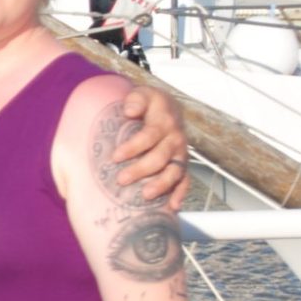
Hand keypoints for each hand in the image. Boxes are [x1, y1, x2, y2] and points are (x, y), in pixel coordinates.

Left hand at [113, 85, 189, 207]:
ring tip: (145, 195)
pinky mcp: (182, 165)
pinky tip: (172, 207)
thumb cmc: (148, 104)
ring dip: (161, 184)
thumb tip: (129, 110)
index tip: (115, 156)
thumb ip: (135, 99)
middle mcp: (175, 138)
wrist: (168, 108)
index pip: (150, 135)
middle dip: (141, 169)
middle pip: (160, 157)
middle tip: (121, 179)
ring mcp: (180, 153)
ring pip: (175, 171)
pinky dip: (180, 194)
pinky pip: (185, 181)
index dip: (133, 147)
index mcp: (165, 120)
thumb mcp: (142, 94)